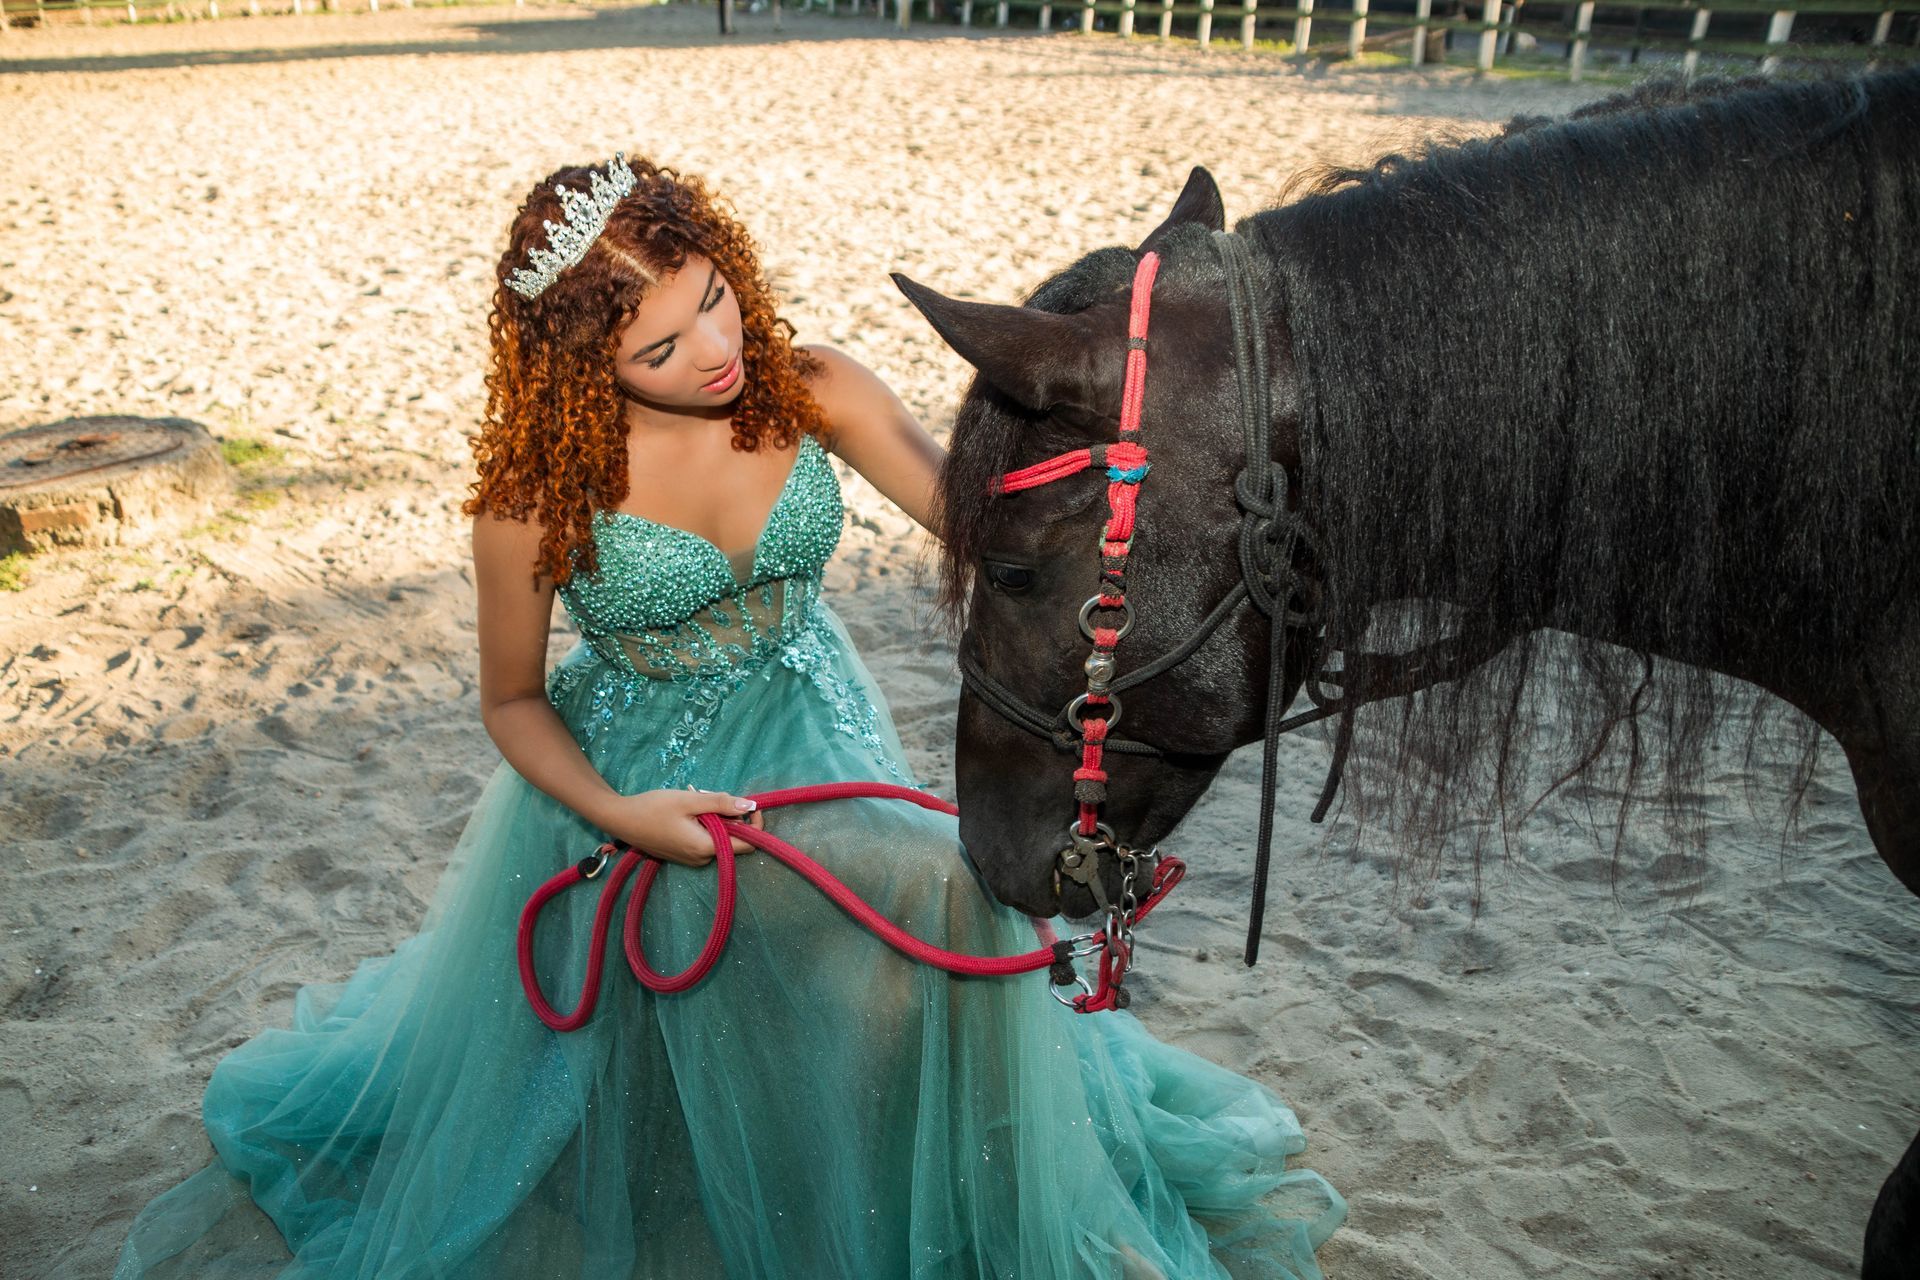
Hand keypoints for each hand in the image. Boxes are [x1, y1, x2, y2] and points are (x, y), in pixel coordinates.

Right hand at [599, 787, 765, 867]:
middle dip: (727, 816)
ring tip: (694, 800)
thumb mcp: (690, 801)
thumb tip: (751, 806)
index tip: (749, 805)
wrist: (619, 819)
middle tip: (708, 796)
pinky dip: (703, 824)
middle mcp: (701, 859)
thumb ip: (722, 804)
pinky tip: (687, 810)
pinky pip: (703, 840)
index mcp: (705, 848)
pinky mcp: (682, 855)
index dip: (754, 826)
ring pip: (717, 838)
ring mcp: (690, 859)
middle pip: (731, 839)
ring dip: (713, 818)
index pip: (746, 845)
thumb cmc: (653, 807)